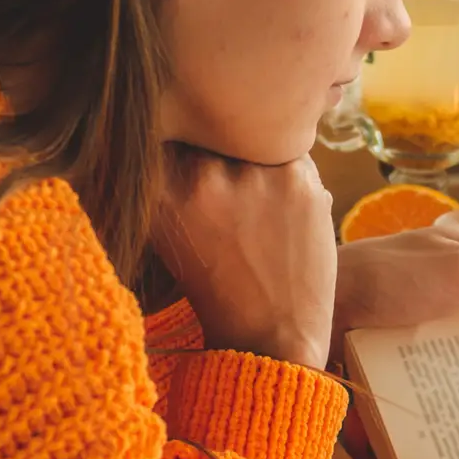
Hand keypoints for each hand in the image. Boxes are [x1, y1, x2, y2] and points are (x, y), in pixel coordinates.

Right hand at [152, 144, 336, 367]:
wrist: (272, 336)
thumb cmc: (219, 287)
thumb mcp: (170, 231)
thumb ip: (167, 176)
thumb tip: (169, 122)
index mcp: (160, 191)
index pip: (169, 128)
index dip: (184, 132)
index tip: (193, 146)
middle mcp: (201, 177)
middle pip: (213, 126)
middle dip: (223, 142)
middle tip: (237, 187)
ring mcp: (252, 175)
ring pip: (257, 134)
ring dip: (260, 155)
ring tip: (262, 204)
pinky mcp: (298, 178)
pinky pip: (294, 150)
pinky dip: (292, 172)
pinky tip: (288, 210)